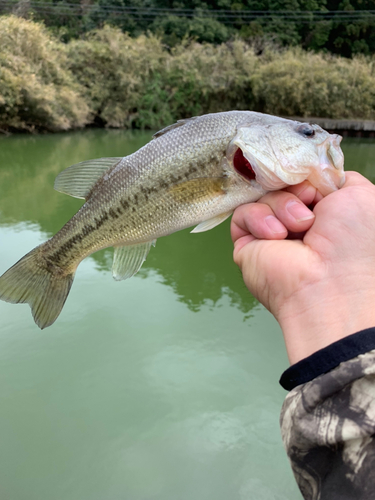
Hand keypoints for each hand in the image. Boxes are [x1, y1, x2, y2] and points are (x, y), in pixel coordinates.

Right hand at [231, 172, 374, 363]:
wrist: (329, 285)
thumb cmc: (353, 245)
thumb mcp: (360, 195)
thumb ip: (335, 176)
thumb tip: (310, 173)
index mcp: (325, 213)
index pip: (303, 179)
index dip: (305, 175)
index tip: (315, 183)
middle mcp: (298, 223)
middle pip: (281, 183)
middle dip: (295, 189)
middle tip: (309, 204)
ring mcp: (272, 234)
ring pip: (263, 195)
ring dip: (282, 206)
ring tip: (299, 228)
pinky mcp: (248, 244)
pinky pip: (243, 213)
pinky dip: (259, 219)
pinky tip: (277, 237)